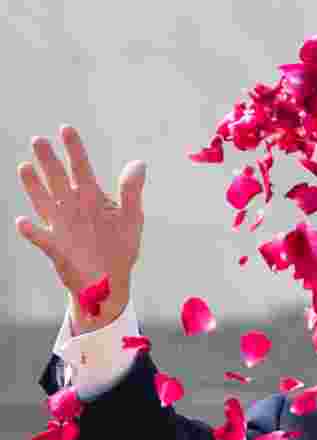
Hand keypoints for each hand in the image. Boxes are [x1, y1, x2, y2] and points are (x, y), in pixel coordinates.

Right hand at [15, 125, 146, 327]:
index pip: (82, 168)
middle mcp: (73, 207)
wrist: (110, 281)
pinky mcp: (55, 248)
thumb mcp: (132, 218)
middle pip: (58, 179)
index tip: (66, 128)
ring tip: (25, 167)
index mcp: (92, 198)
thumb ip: (132, 191)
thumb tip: (139, 162)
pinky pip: (41, 238)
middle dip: (49, 160)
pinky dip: (32, 231)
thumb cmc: (120, 247)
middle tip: (38, 139)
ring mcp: (61, 226)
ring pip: (44, 201)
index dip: (74, 149)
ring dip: (34, 186)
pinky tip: (23, 222)